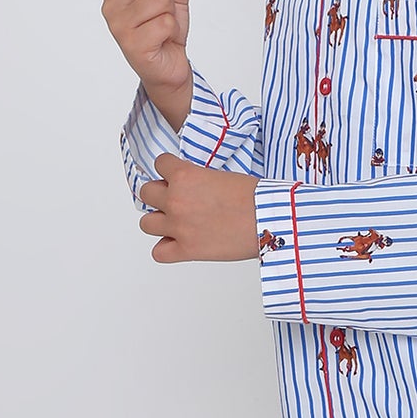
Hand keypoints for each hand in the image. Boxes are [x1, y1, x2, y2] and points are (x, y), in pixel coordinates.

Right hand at [101, 0, 192, 118]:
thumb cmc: (165, 26)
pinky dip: (172, 31)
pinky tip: (162, 40)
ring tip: (161, 27)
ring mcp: (117, 24)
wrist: (168, 64)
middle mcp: (110, 3)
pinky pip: (166, 23)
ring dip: (170, 14)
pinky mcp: (131, 45)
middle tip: (161, 14)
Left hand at [136, 153, 259, 262]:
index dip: (169, 171)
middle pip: (146, 193)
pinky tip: (179, 245)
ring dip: (159, 222)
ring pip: (146, 223)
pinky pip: (158, 253)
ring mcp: (179, 227)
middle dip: (159, 196)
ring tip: (175, 223)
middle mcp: (176, 200)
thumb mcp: (221, 176)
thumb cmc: (255, 197)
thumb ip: (198, 180)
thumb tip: (193, 189)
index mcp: (185, 176)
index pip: (160, 164)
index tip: (176, 176)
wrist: (270, 219)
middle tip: (175, 200)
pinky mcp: (187, 250)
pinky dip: (166, 250)